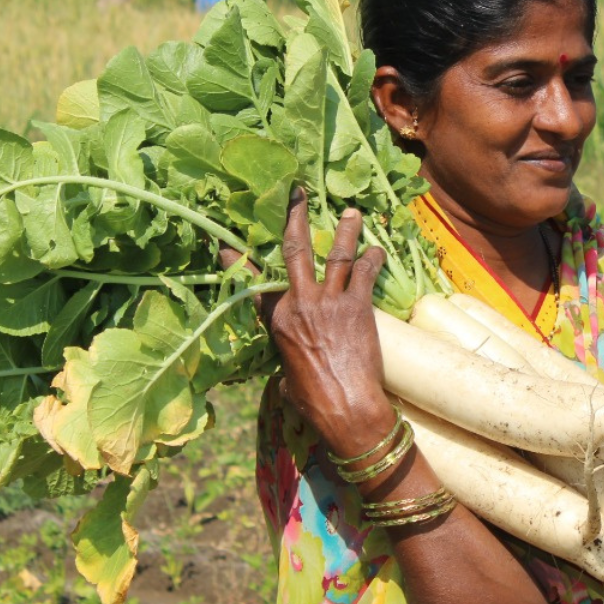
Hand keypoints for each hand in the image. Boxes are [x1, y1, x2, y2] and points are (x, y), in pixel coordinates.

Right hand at [221, 188, 394, 455]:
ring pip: (336, 256)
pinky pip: (365, 274)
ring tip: (352, 212)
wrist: (347, 408)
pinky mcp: (358, 306)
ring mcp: (330, 302)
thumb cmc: (315, 402)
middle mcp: (301, 304)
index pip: (253, 284)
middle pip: (294, 252)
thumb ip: (288, 363)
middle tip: (299, 195)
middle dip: (295, 219)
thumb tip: (292, 371)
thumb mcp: (289, 379)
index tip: (226, 242)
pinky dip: (372, 259)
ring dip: (345, 231)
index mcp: (278, 322)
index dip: (238, 261)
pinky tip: (377, 249)